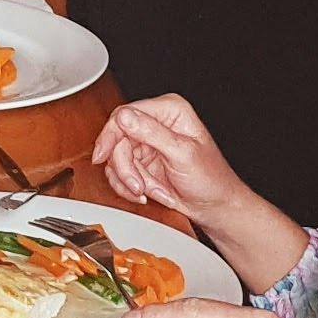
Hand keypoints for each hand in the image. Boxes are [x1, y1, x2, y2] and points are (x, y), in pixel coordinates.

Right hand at [91, 96, 298, 289]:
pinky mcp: (142, 162)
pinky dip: (128, 187)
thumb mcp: (182, 154)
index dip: (111, 135)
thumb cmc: (210, 179)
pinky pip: (119, 172)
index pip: (126, 114)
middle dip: (126, 168)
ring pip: (115, 158)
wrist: (214, 207)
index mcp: (169, 110)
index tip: (103, 155)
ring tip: (149, 191)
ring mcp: (147, 143)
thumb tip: (124, 117)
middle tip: (138, 186)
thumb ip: (152, 133)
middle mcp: (156, 123)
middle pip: (118, 139)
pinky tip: (147, 193)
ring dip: (129, 181)